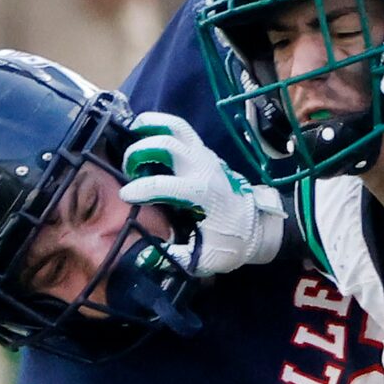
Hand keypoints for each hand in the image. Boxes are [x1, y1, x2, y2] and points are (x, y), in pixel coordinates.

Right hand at [120, 111, 284, 274]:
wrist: (258, 226)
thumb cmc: (231, 242)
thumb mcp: (205, 259)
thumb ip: (175, 257)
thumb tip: (145, 256)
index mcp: (202, 195)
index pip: (164, 185)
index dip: (140, 189)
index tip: (125, 196)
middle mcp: (203, 169)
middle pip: (167, 145)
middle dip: (141, 151)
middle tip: (128, 166)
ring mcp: (205, 156)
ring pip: (176, 127)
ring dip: (151, 125)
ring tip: (131, 131)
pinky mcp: (204, 152)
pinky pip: (181, 129)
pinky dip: (161, 125)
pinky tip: (144, 130)